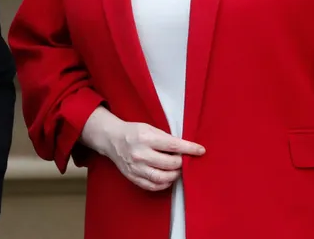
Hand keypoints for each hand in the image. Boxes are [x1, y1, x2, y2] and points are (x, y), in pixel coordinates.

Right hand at [81, 107, 204, 191]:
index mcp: (146, 138)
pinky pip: (152, 186)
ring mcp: (136, 168)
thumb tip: (184, 149)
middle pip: (169, 163)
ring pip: (162, 178)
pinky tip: (167, 178)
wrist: (112, 139)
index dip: (189, 149)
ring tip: (177, 170)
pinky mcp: (133, 177)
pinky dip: (164, 184)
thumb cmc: (133, 132)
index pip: (173, 145)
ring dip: (174, 175)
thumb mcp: (150, 128)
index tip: (200, 150)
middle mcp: (140, 154)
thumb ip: (166, 138)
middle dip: (181, 163)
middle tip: (183, 160)